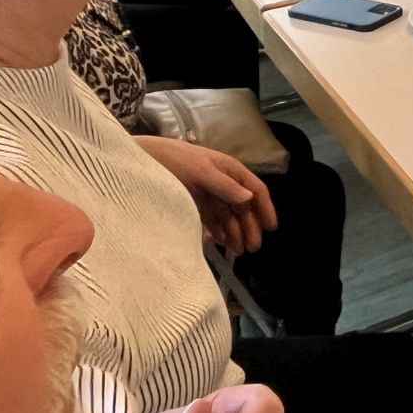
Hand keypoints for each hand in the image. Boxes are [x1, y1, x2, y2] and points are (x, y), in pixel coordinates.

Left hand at [135, 136, 276, 255]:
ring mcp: (209, 194)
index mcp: (230, 171)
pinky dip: (219, 232)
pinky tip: (222, 243)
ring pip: (229, 216)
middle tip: (252, 249)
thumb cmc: (174, 160)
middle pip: (243, 207)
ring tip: (238, 252)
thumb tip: (249, 198)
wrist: (141, 160)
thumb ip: (224, 185)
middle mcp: (223, 183)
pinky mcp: (194, 204)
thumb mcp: (200, 171)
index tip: (271, 227)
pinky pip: (212, 220)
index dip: (265, 208)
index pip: (255, 190)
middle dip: (250, 227)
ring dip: (236, 232)